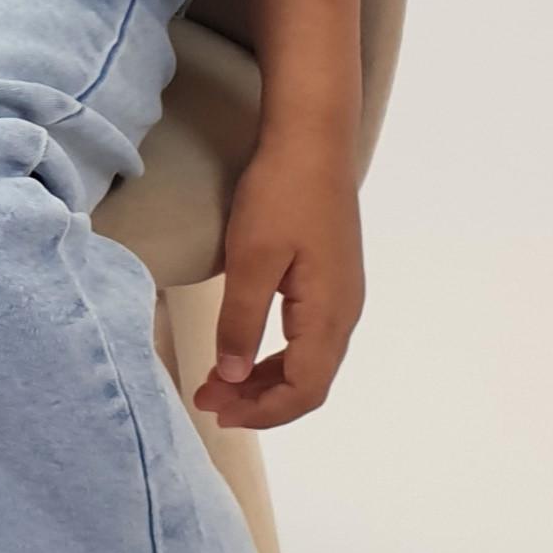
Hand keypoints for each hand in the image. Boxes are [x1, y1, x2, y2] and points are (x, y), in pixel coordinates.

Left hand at [193, 125, 364, 429]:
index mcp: (329, 314)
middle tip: (208, 398)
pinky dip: (275, 355)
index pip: (304, 390)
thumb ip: (241, 321)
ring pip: (308, 361)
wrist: (312, 140)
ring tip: (218, 381)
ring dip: (264, 379)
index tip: (218, 411)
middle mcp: (345, 313)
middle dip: (258, 401)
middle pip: (309, 382)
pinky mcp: (332, 280)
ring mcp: (342, 296)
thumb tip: (232, 377)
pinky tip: (244, 350)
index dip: (262, 412)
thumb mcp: (251, 258)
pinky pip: (307, 338)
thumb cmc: (281, 195)